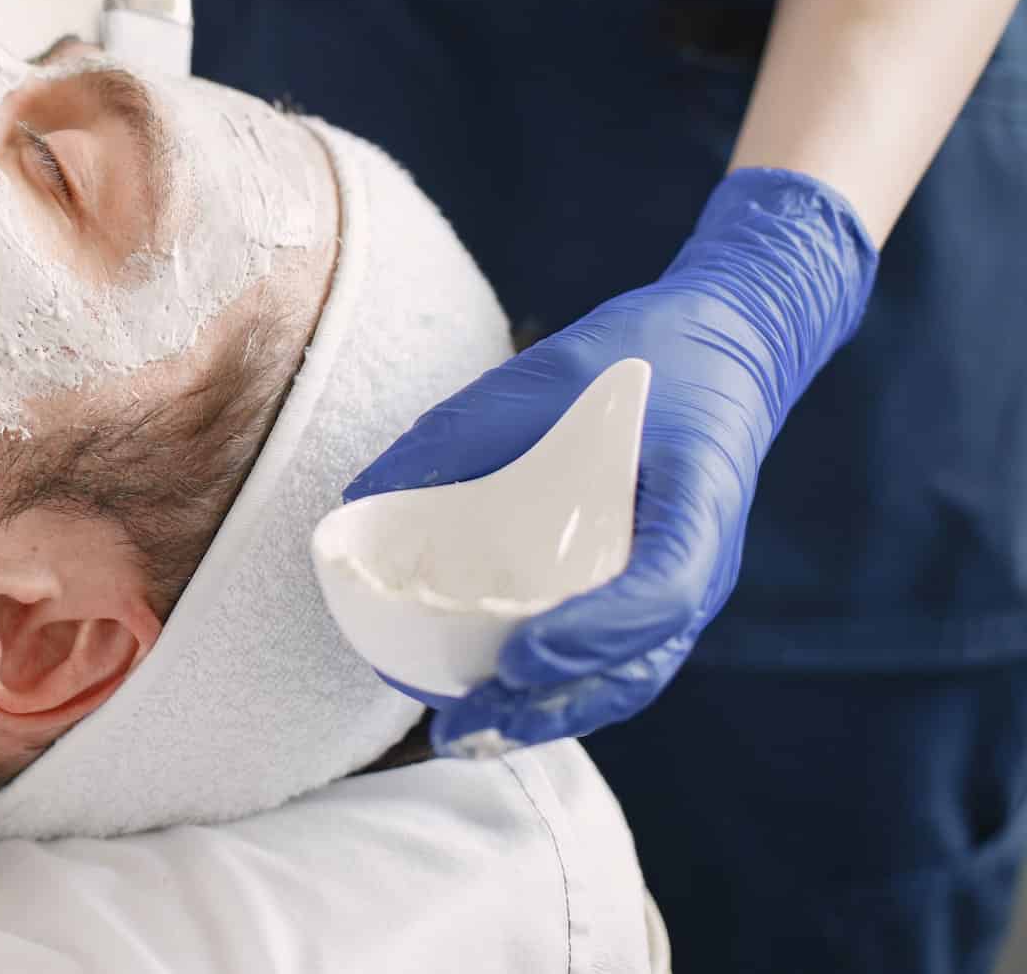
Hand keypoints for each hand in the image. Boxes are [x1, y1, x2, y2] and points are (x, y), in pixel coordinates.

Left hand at [347, 168, 878, 755]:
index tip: (519, 656)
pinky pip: (615, 660)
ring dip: (551, 717)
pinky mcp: (658, 591)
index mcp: (696, 501)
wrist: (721, 349)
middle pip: (640, 665)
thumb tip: (362, 495)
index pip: (662, 591)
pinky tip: (491, 704)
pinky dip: (559, 692)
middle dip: (552, 706)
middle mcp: (699, 560)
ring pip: (627, 680)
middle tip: (466, 723)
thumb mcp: (552, 371)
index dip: (592, 635)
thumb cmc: (633, 359)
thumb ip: (463, 431)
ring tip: (467, 734)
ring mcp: (685, 585)